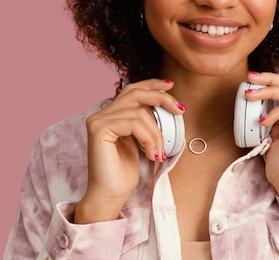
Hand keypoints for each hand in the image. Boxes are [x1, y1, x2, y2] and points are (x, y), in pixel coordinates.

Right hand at [74, 78, 185, 222]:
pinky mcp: (99, 129)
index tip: (170, 85)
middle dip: (161, 98)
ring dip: (156, 133)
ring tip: (158, 152)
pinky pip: (133, 123)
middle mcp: (101, 114)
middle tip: (180, 110)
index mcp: (110, 115)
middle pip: (135, 93)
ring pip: (139, 112)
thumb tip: (167, 105)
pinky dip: (148, 137)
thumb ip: (145, 122)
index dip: (152, 84)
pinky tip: (151, 154)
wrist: (111, 196)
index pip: (131, 90)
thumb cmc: (124, 173)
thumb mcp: (141, 141)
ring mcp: (98, 120)